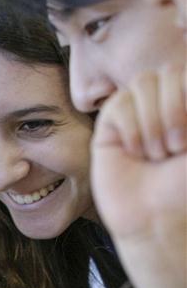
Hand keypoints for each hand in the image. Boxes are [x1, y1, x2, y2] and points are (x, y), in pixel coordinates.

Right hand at [91, 66, 186, 287]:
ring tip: (155, 153)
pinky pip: (120, 104)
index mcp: (184, 103)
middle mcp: (161, 103)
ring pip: (142, 83)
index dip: (185, 100)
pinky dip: (132, 128)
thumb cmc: (184, 184)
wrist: (158, 215)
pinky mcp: (109, 126)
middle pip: (166, 72)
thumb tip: (179, 73)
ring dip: (153, 121)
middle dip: (173, 110)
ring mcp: (133, 112)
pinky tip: (134, 152)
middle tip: (175, 148)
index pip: (184, 73)